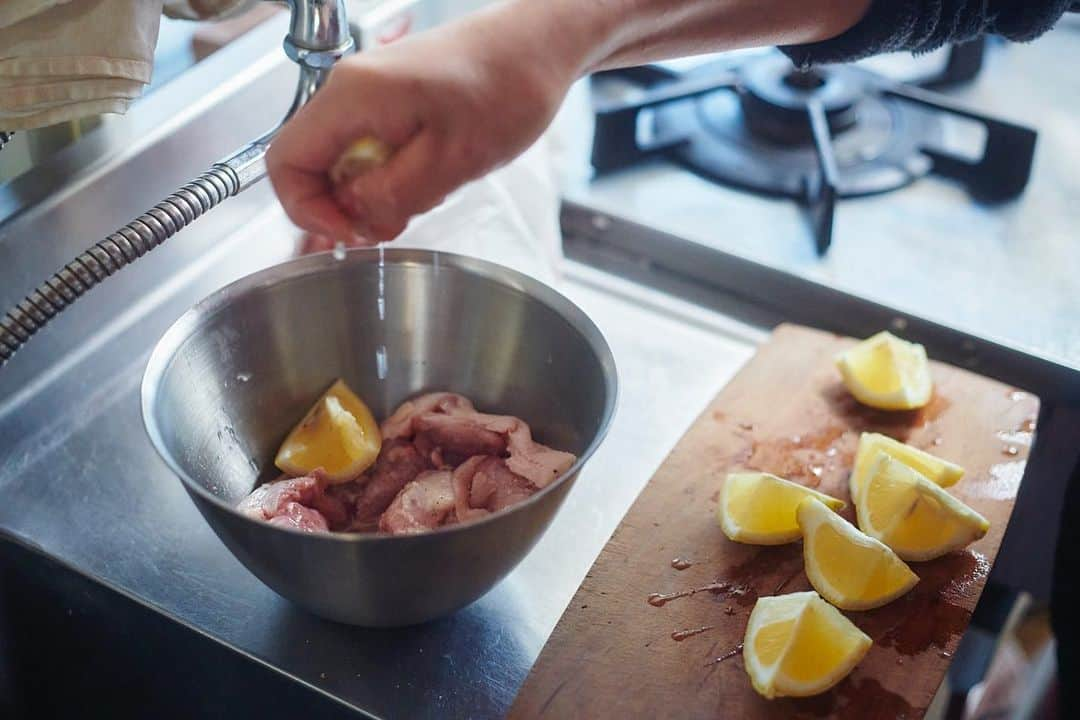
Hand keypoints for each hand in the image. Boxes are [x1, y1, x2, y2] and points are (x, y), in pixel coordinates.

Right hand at [266, 2, 583, 244]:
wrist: (538, 48)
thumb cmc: (507, 88)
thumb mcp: (451, 160)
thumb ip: (393, 194)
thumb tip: (354, 218)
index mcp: (352, 98)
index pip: (285, 163)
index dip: (309, 211)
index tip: (352, 234)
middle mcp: (349, 90)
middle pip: (311, 165)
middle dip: (346, 206)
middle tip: (396, 221)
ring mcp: (368, 94)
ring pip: (342, 162)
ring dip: (374, 193)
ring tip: (426, 191)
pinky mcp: (390, 101)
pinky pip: (369, 150)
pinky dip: (391, 175)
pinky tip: (430, 176)